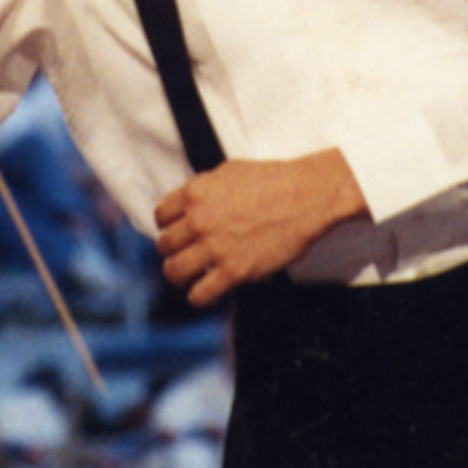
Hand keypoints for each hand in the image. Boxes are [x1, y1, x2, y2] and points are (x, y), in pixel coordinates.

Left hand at [153, 150, 367, 307]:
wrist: (307, 197)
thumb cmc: (274, 180)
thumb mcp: (229, 172)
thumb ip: (204, 188)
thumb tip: (190, 202)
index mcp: (196, 192)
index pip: (160, 216)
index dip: (168, 225)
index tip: (178, 232)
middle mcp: (199, 219)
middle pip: (164, 245)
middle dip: (172, 251)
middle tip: (184, 254)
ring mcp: (215, 246)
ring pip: (174, 271)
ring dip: (179, 275)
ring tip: (189, 276)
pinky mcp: (234, 271)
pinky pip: (199, 294)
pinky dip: (199, 296)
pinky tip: (207, 291)